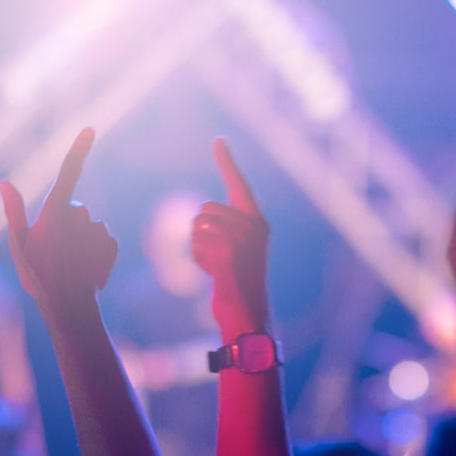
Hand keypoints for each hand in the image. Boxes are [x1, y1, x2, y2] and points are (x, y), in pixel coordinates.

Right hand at [0, 127, 118, 317]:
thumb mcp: (18, 245)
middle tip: (53, 250)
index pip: (68, 172)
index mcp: (55, 211)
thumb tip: (4, 182)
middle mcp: (81, 215)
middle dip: (65, 222)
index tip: (90, 129)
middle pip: (72, 207)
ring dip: (79, 238)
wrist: (70, 307)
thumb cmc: (38, 277)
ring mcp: (99, 229)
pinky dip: (94, 249)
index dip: (79, 149)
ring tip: (68, 262)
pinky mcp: (112, 242)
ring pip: (87, 224)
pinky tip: (85, 266)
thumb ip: (14, 211)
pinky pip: (101, 238)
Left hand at [190, 139, 270, 338]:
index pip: (238, 184)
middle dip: (201, 230)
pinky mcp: (229, 250)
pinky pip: (197, 239)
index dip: (227, 162)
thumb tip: (201, 216)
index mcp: (258, 223)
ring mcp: (243, 238)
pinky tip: (213, 273)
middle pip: (207, 208)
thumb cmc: (236, 285)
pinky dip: (198, 257)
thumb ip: (223, 231)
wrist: (247, 314)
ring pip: (199, 222)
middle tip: (217, 256)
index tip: (218, 140)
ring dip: (198, 245)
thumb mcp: (233, 253)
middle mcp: (254, 226)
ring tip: (216, 265)